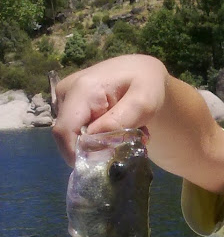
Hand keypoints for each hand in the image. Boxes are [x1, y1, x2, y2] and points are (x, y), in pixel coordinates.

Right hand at [52, 55, 167, 165]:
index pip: (65, 131)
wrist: (141, 72)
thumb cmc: (147, 84)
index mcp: (82, 89)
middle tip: (123, 146)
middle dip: (92, 150)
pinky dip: (94, 138)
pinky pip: (76, 131)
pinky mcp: (68, 106)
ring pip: (72, 136)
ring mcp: (63, 99)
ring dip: (96, 144)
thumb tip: (92, 143)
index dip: (78, 154)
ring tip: (122, 135)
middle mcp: (65, 93)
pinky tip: (113, 130)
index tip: (104, 164)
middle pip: (67, 137)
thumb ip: (120, 121)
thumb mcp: (143, 102)